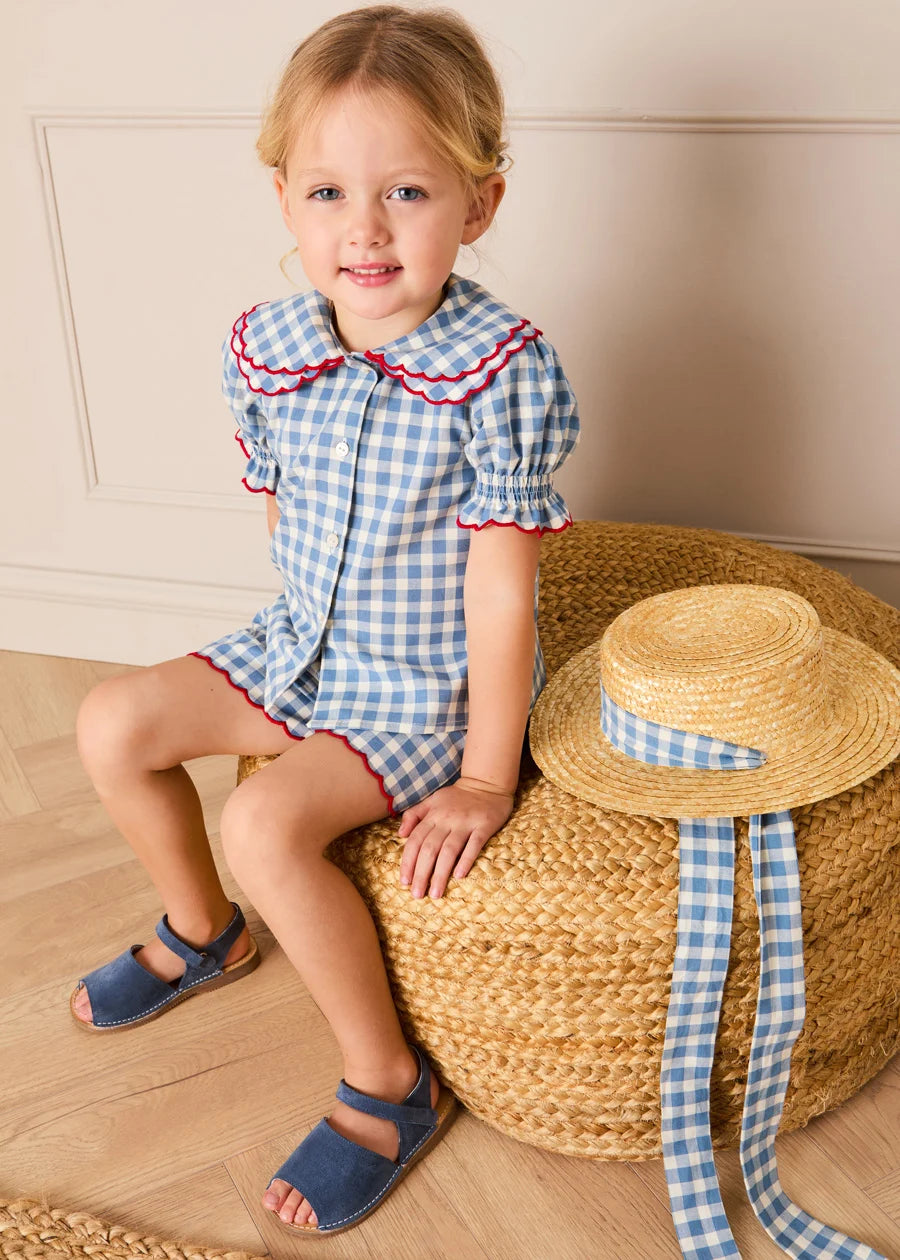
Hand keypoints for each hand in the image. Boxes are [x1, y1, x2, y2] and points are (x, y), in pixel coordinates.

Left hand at [397, 781, 514, 898]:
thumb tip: (400, 835)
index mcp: (433, 815)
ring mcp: (465, 822)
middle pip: (430, 849)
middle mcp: (447, 819)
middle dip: (422, 873)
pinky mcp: (484, 825)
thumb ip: (414, 815)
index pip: (415, 841)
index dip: (408, 862)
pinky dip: (466, 860)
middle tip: (417, 894)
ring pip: (449, 850)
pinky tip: (459, 876)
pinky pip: (474, 845)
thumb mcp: (432, 800)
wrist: (487, 783)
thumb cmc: (457, 797)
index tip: (404, 882)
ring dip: (441, 873)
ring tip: (435, 893)